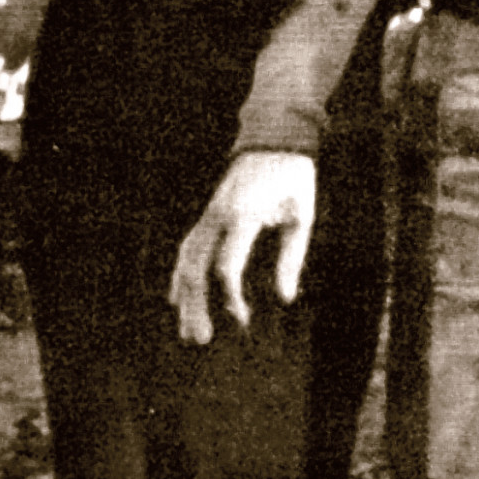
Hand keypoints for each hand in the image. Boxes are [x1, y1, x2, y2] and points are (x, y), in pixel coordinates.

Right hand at [169, 151, 315, 346]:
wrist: (275, 137)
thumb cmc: (293, 177)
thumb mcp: (302, 216)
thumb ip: (291, 258)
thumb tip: (284, 298)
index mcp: (243, 215)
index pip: (225, 266)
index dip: (231, 298)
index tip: (242, 320)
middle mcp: (218, 215)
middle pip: (195, 267)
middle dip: (195, 306)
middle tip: (199, 341)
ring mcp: (208, 213)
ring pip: (185, 259)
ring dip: (184, 296)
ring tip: (187, 330)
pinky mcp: (208, 214)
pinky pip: (187, 247)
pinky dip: (180, 274)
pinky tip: (177, 297)